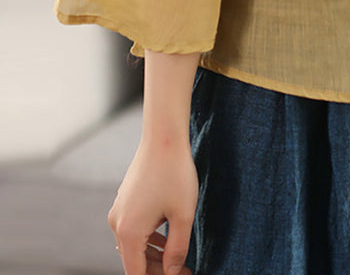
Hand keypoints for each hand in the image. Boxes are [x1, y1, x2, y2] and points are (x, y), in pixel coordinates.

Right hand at [109, 136, 197, 274]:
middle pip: (133, 262)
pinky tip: (166, 240)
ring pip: (133, 247)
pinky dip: (148, 241)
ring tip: (177, 260)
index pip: (137, 274)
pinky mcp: (124, 201)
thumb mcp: (183, 215)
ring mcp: (118, 211)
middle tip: (183, 270)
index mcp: (129, 233)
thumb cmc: (175, 174)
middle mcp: (117, 224)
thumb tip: (172, 273)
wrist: (163, 137)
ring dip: (153, 257)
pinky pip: (133, 231)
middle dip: (157, 270)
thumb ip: (177, 249)